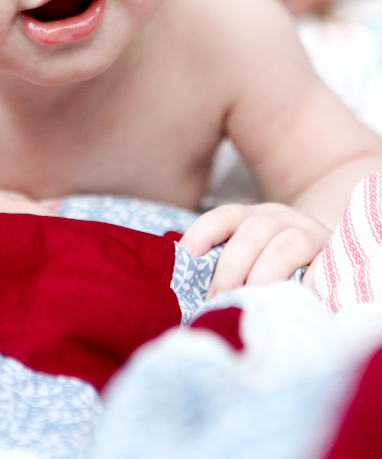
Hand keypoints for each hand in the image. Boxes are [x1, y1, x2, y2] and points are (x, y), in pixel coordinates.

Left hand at [179, 203, 330, 298]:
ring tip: (251, 303)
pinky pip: (323, 266)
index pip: (223, 216)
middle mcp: (280, 219)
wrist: (331, 252)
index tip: (186, 257)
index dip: (202, 233)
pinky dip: (307, 284)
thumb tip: (189, 296)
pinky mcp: (335, 256)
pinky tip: (292, 304)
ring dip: (265, 275)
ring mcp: (310, 234)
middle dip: (231, 267)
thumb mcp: (250, 254)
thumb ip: (224, 267)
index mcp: (251, 217)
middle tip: (217, 300)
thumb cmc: (275, 262)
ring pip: (287, 244)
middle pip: (253, 232)